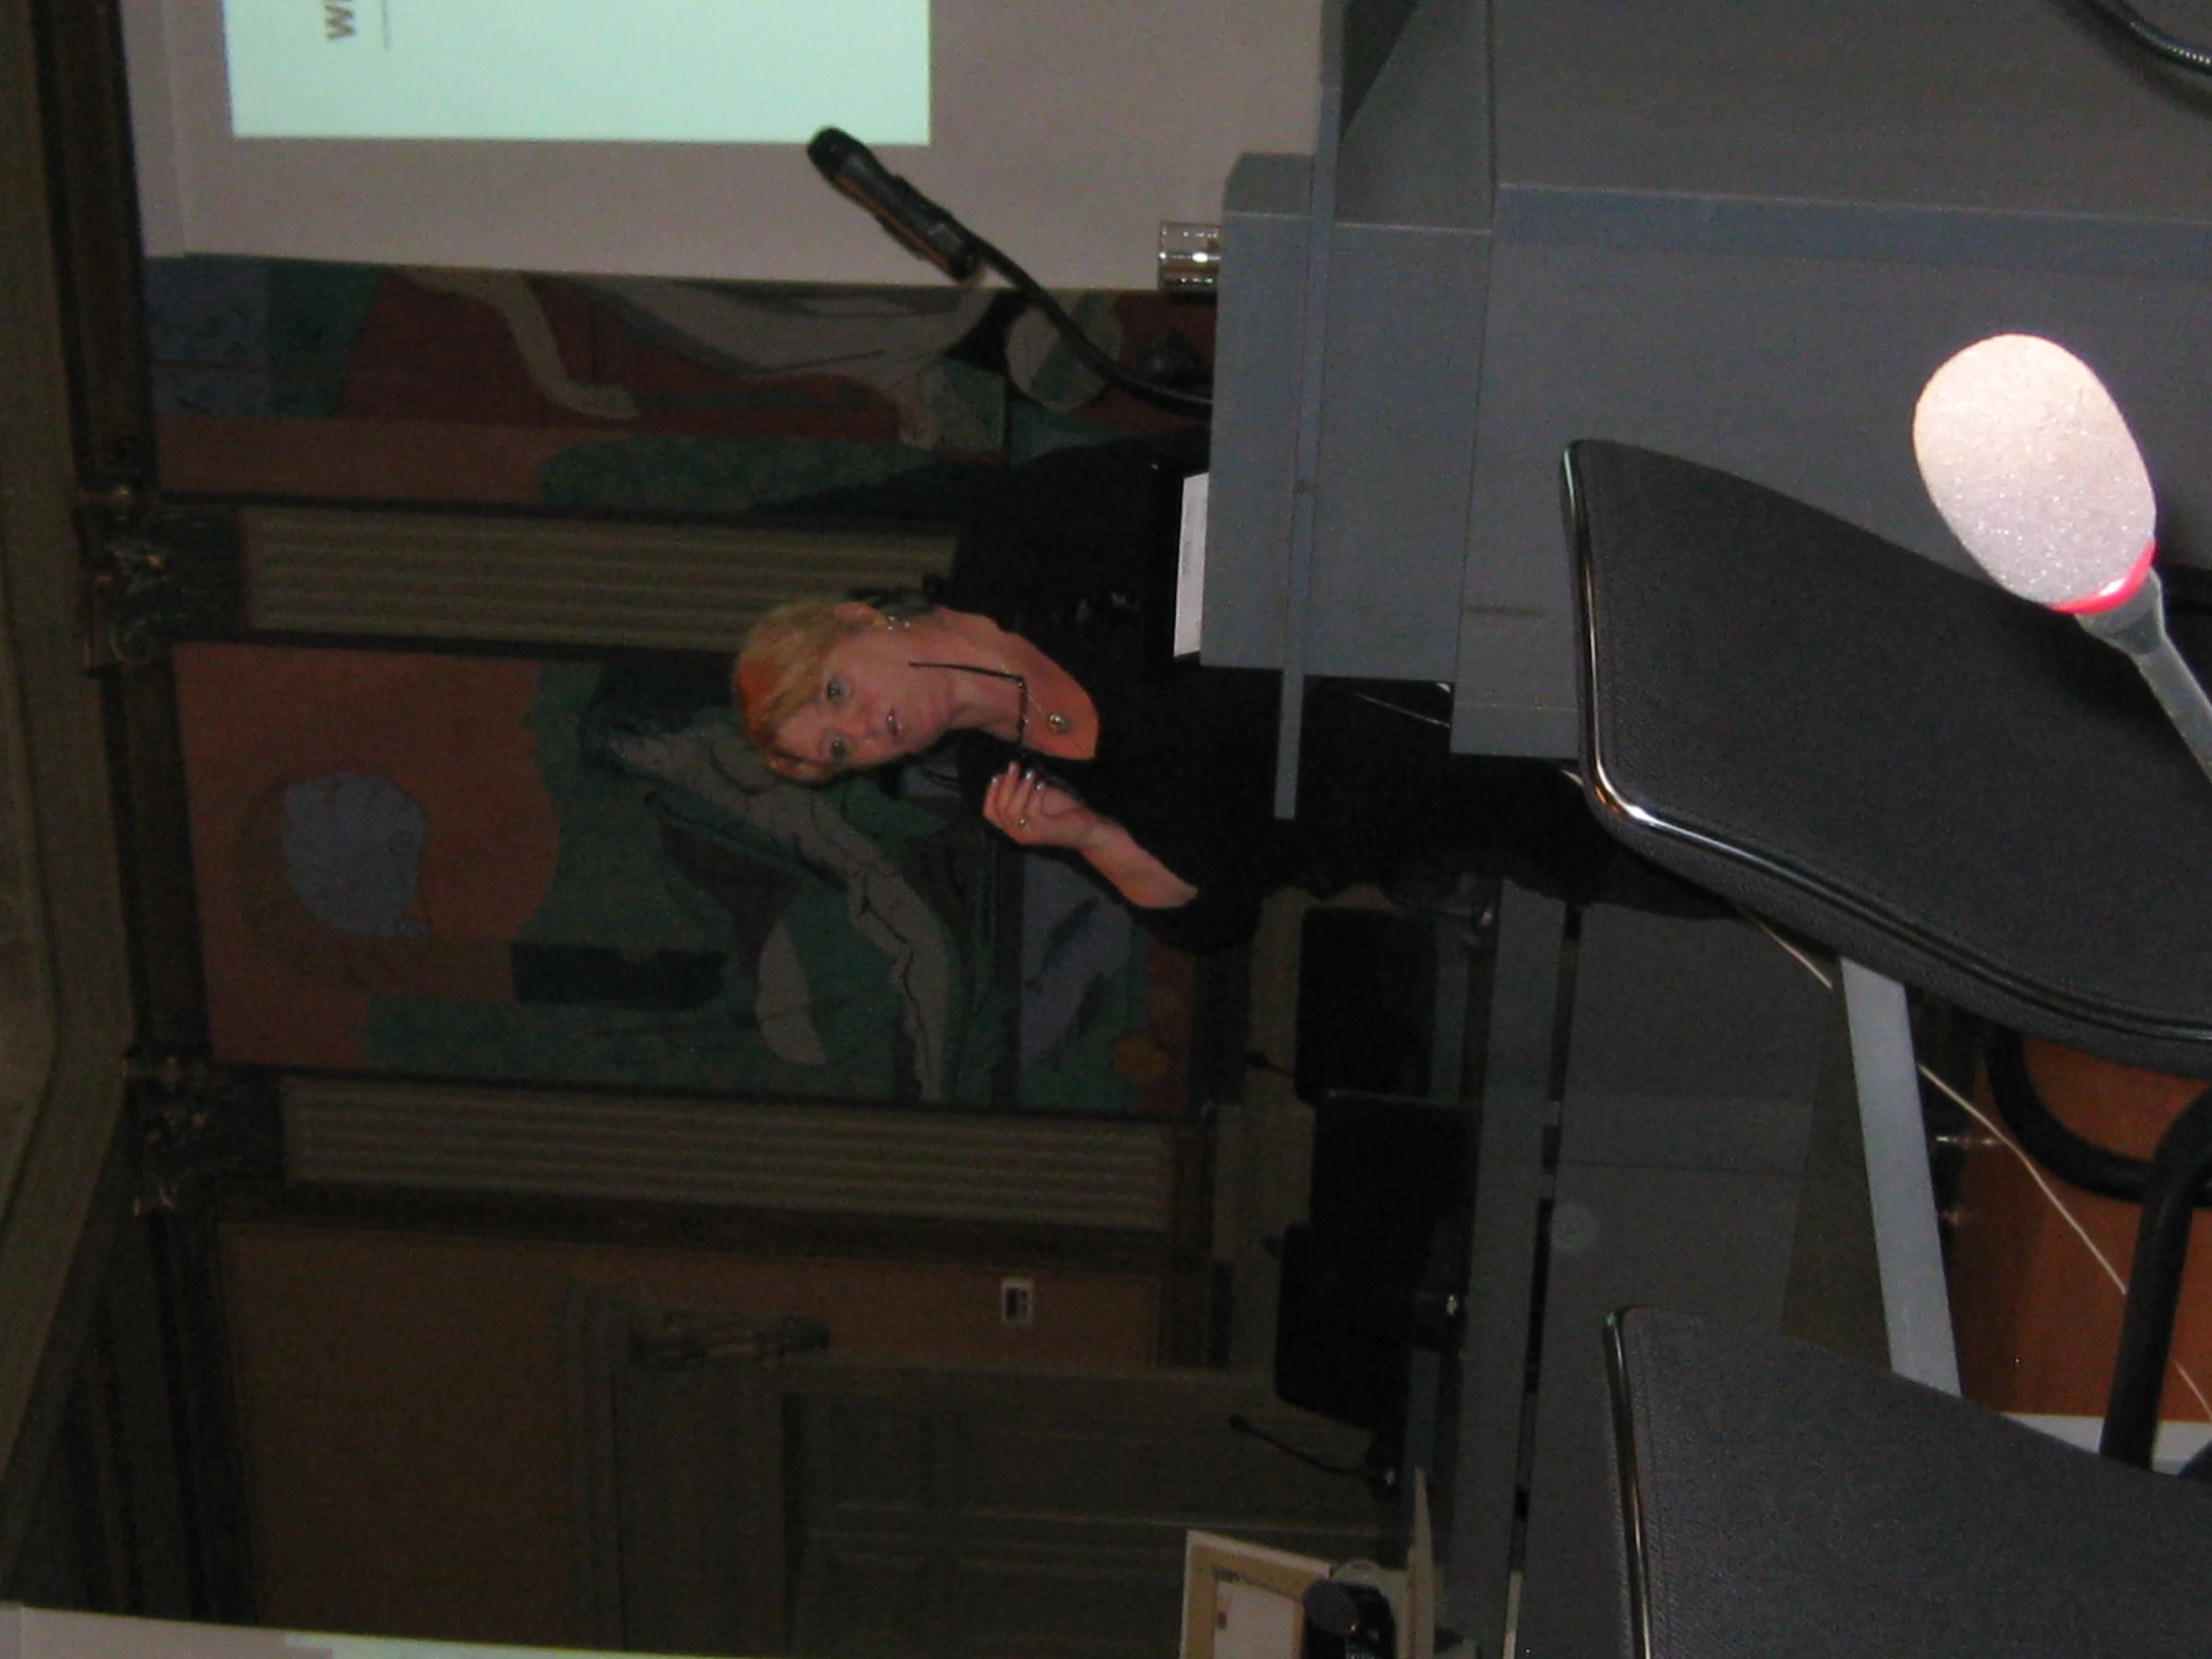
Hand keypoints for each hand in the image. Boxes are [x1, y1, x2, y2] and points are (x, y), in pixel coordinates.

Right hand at [982, 763, 1104, 851]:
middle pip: (999, 809)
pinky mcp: (1043, 832)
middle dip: (1005, 784)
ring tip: (1030, 773)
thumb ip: (1020, 789)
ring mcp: (1029, 835)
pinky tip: (1042, 783)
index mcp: (1012, 827)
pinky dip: (1036, 795)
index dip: (990, 793)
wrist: (1087, 829)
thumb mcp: (1037, 797)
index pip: (989, 813)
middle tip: (1014, 766)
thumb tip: (1006, 773)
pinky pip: (1032, 812)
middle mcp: (1016, 834)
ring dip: (1020, 788)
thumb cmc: (1061, 812)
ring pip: (1012, 811)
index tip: (998, 774)